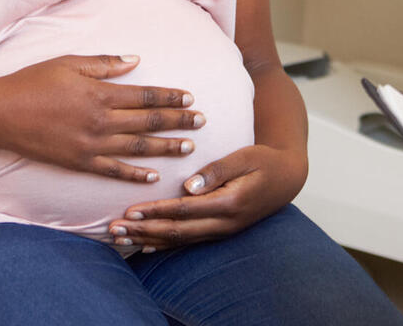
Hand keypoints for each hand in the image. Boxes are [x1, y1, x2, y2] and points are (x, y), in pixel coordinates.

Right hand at [0, 54, 205, 181]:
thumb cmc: (33, 82)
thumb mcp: (70, 63)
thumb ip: (106, 64)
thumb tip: (136, 60)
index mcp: (101, 93)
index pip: (147, 96)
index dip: (171, 97)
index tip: (191, 98)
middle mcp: (102, 120)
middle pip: (150, 122)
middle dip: (180, 120)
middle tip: (203, 121)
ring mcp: (92, 144)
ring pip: (139, 148)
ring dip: (167, 147)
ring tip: (190, 146)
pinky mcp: (80, 162)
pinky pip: (114, 170)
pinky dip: (136, 174)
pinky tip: (154, 176)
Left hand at [107, 144, 307, 250]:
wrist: (287, 177)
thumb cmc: (264, 161)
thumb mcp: (245, 157)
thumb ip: (216, 170)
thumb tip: (188, 185)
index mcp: (229, 203)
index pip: (185, 210)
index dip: (157, 212)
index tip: (131, 210)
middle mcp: (224, 223)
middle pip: (178, 231)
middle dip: (144, 231)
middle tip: (114, 229)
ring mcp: (223, 230)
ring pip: (180, 240)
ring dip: (149, 239)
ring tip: (121, 238)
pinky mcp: (220, 230)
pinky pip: (189, 241)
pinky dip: (165, 244)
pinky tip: (146, 245)